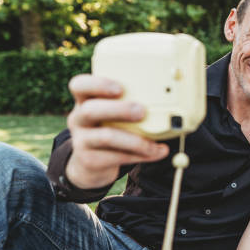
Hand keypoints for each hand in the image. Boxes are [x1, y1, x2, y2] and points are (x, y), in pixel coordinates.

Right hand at [65, 74, 168, 188]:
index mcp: (85, 101)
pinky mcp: (90, 160)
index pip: (79, 85)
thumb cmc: (111, 128)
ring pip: (105, 137)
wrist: (91, 164)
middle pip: (90, 110)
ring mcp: (82, 141)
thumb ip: (131, 103)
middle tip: (142, 111)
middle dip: (119, 110)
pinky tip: (157, 152)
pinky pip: (117, 157)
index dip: (98, 84)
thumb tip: (171, 100)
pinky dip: (141, 155)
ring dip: (135, 139)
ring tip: (155, 142)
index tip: (120, 88)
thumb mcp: (114, 114)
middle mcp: (78, 119)